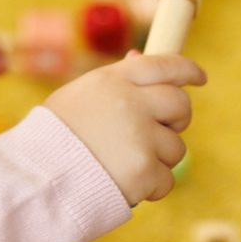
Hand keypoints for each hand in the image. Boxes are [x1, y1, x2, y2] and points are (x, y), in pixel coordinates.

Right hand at [45, 50, 204, 205]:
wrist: (42, 172)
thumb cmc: (58, 131)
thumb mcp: (80, 93)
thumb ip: (114, 80)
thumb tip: (138, 57)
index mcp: (113, 80)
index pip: (162, 65)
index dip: (185, 69)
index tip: (198, 76)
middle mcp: (131, 103)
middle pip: (180, 104)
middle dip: (175, 118)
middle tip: (156, 129)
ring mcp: (141, 137)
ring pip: (176, 146)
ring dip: (158, 156)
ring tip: (124, 159)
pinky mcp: (146, 171)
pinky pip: (166, 178)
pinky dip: (151, 184)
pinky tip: (126, 180)